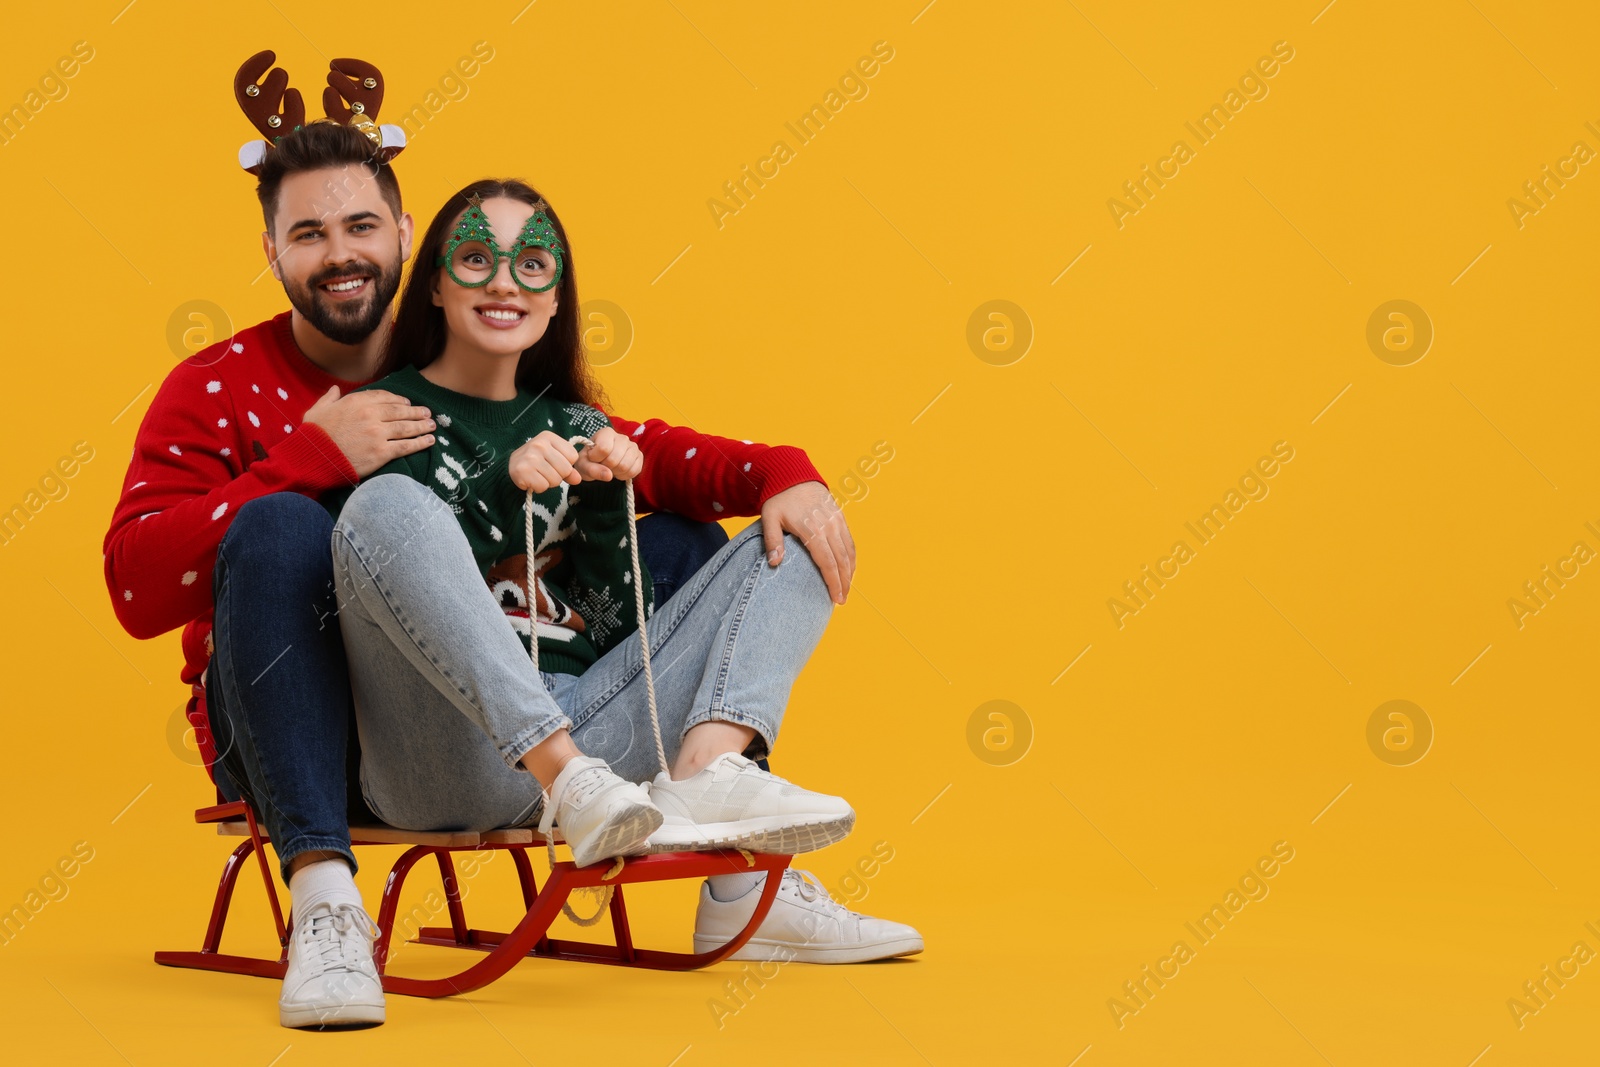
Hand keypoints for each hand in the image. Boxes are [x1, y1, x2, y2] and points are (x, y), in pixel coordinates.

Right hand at [303, 387, 434, 476]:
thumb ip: (329, 398)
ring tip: (432, 425)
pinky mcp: (381, 453)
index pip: (384, 397)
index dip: (398, 399)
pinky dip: (420, 443)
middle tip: (426, 413)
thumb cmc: (313, 436)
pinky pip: (406, 446)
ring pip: (406, 428)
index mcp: (356, 402)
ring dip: (422, 426)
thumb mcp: (317, 411)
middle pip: (400, 411)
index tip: (406, 402)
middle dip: (415, 412)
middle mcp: (370, 415)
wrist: (312, 459)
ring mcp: (377, 434)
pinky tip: (429, 441)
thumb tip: (334, 389)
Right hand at [509, 430, 583, 492]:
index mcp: (548, 437)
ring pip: (555, 480)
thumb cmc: (535, 460)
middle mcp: (539, 444)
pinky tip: (532, 480)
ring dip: (548, 483)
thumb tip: (578, 479)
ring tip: (538, 475)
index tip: (554, 462)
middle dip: (558, 475)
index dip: (566, 464)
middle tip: (545, 471)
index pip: (573, 456)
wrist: (509, 466)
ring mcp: (531, 457)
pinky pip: (543, 487)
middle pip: (566, 469)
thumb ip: (568, 467)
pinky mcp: (523, 471)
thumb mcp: (553, 457)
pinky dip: (539, 487)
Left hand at [572, 427, 642, 481]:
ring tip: (610, 468)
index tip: (592, 458)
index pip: (604, 448)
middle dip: (605, 467)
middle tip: (602, 465)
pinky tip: (618, 471)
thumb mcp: (583, 465)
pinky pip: (633, 471)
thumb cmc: (590, 461)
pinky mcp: (639, 457)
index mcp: (606, 433)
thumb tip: (608, 475)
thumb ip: (591, 469)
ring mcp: (633, 447)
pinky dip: (624, 476)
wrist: (600, 465)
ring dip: (615, 472)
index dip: (596, 459)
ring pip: (625, 466)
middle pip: (614, 459)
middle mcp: (622, 437)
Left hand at [760, 481, 855, 603]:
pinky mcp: (840, 517)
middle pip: (841, 560)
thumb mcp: (769, 518)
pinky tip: (849, 569)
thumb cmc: (779, 499)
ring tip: (846, 589)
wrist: (794, 474)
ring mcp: (837, 521)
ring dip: (850, 572)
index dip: (833, 582)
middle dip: (844, 583)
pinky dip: (852, 557)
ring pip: (849, 551)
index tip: (835, 599)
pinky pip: (850, 541)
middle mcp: (828, 526)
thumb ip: (772, 540)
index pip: (827, 562)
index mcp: (812, 530)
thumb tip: (774, 563)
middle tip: (842, 600)